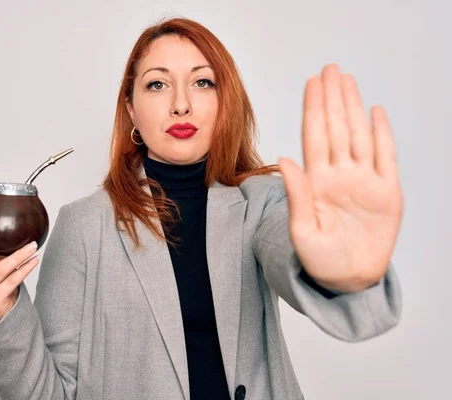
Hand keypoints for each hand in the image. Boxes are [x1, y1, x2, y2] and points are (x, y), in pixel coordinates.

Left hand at [277, 64, 402, 292]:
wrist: (347, 279)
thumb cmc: (319, 258)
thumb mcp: (302, 230)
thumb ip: (297, 194)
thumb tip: (284, 158)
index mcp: (316, 182)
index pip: (314, 137)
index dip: (314, 109)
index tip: (312, 83)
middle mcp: (339, 175)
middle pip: (336, 129)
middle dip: (332, 99)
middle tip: (330, 69)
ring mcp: (364, 181)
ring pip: (359, 136)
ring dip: (353, 108)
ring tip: (347, 81)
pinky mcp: (387, 193)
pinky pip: (386, 158)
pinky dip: (383, 135)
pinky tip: (376, 112)